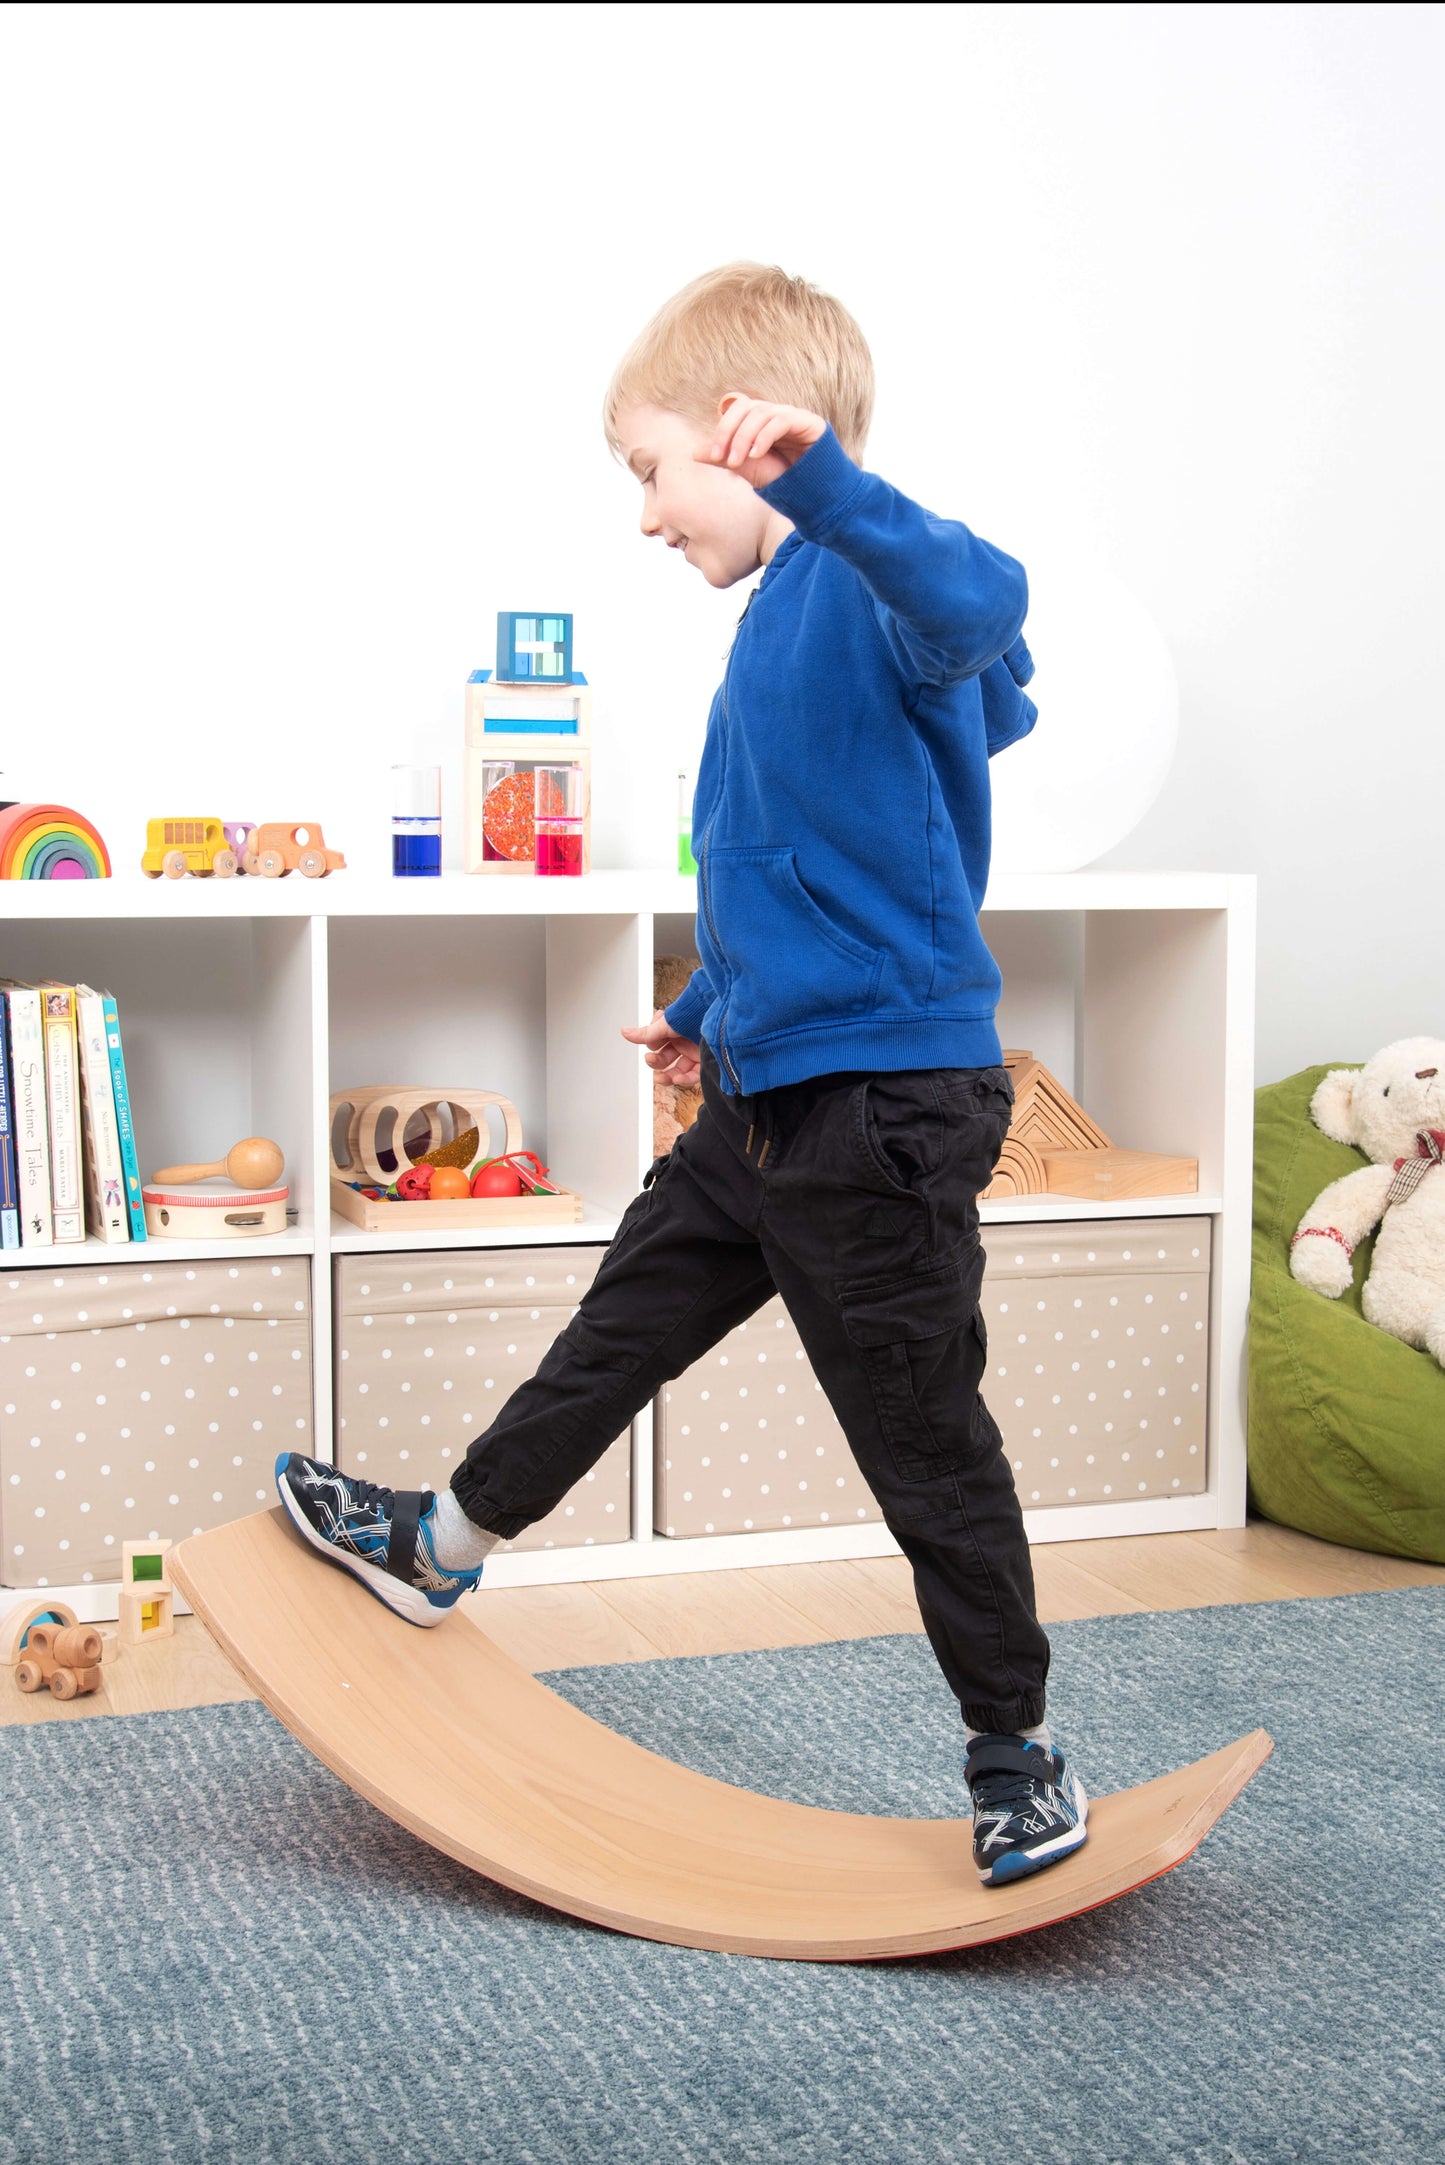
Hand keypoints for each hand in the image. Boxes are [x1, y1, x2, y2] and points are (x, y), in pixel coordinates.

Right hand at [620, 1009, 701, 1087]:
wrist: (722, 1020)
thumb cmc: (697, 1014)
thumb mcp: (668, 1024)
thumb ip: (646, 1032)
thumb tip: (625, 1032)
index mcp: (674, 1027)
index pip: (657, 1039)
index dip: (652, 1043)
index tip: (651, 1043)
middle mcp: (684, 1039)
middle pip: (665, 1056)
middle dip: (656, 1062)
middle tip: (651, 1061)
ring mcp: (695, 1052)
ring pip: (677, 1069)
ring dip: (667, 1076)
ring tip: (660, 1079)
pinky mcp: (705, 1062)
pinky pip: (692, 1076)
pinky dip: (684, 1080)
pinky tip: (678, 1079)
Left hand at [694, 394, 825, 488]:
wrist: (813, 492)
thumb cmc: (781, 478)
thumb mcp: (746, 469)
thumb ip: (722, 459)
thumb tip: (694, 453)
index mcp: (759, 419)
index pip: (735, 412)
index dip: (722, 430)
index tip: (714, 457)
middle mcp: (774, 413)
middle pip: (745, 407)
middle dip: (729, 432)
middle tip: (722, 459)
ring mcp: (791, 414)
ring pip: (761, 414)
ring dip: (744, 438)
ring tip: (738, 462)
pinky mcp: (807, 421)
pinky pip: (781, 421)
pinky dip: (764, 437)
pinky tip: (756, 455)